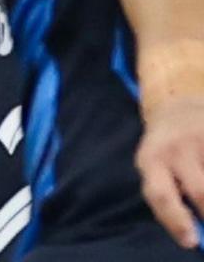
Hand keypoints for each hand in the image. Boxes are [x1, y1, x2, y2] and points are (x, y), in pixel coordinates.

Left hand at [138, 93, 203, 246]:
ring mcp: (201, 139)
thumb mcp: (154, 168)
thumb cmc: (164, 150)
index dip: (176, 222)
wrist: (178, 107)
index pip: (161, 195)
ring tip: (202, 190)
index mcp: (151, 160)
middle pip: (200, 191)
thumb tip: (193, 234)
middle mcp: (176, 148)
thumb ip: (168, 197)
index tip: (191, 242)